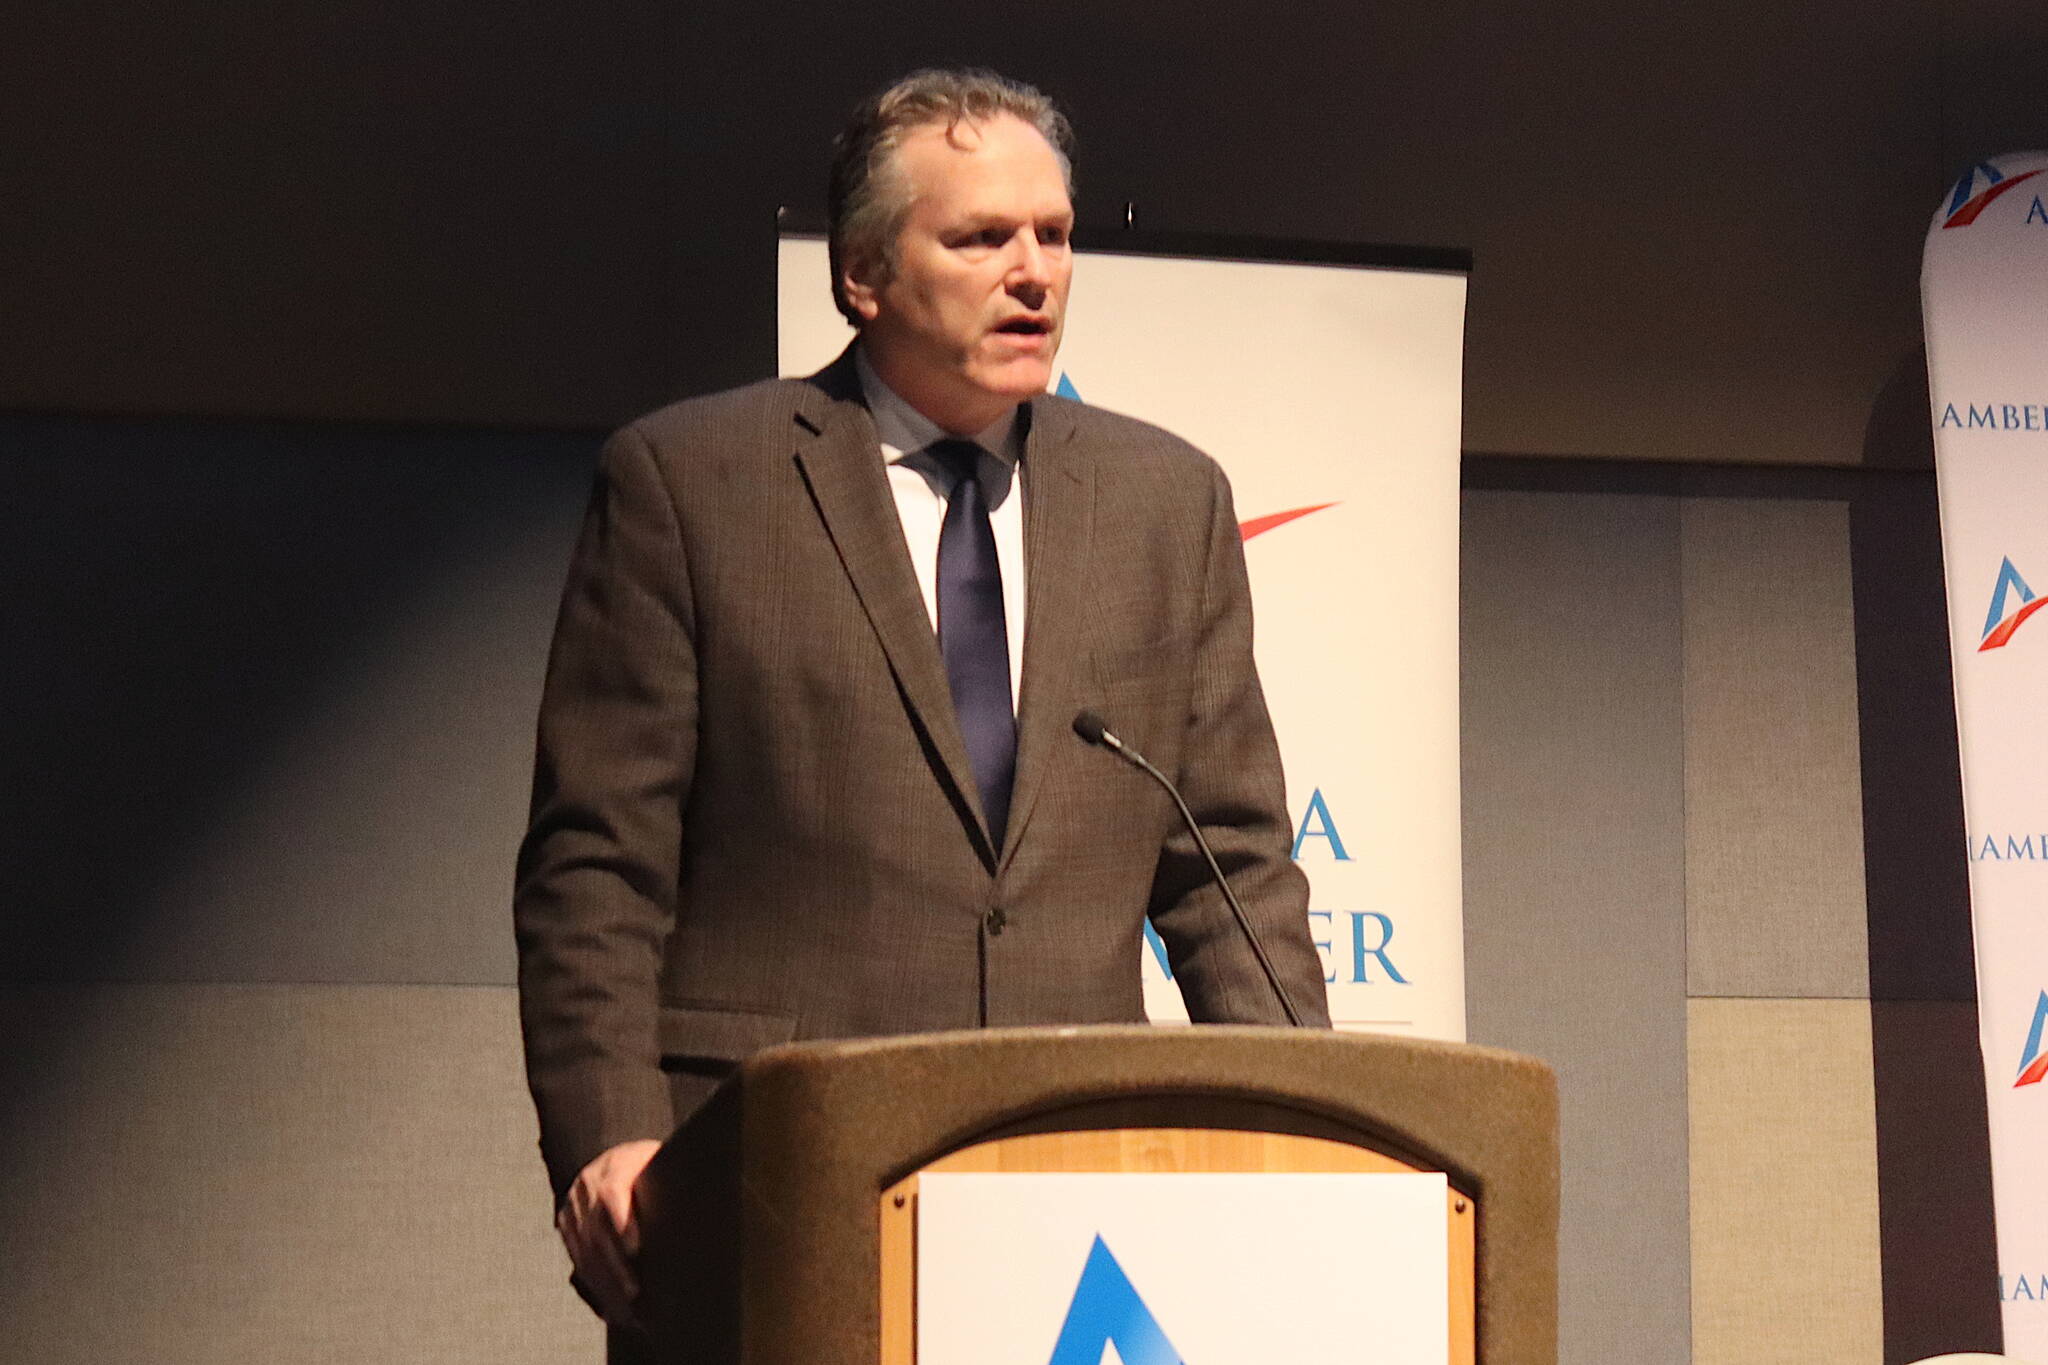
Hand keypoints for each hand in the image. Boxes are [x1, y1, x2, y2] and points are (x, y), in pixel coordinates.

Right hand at [556, 1138, 661, 1324]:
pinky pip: (578, 1259)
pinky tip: (610, 1310)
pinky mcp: (567, 1224)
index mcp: (615, 1164)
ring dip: (605, 1285)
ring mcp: (573, 1204)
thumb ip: (674, 1183)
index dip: (622, 1222)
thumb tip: (710, 1205)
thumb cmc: (656, 1166)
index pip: (612, 1193)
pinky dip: (594, 1287)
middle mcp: (587, 1183)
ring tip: (626, 1312)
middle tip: (635, 1293)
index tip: (636, 1250)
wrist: (619, 1157)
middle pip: (596, 1229)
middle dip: (615, 1266)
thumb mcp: (664, 1164)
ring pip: (584, 1250)